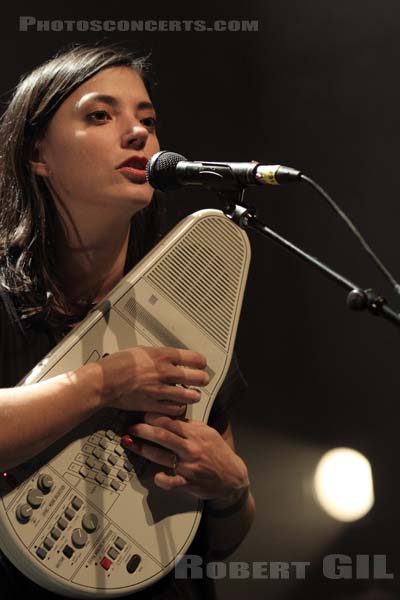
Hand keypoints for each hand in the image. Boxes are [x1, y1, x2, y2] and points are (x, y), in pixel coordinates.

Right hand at [97, 346, 208, 415]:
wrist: (104, 381)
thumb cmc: (117, 364)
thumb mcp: (141, 350)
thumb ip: (158, 355)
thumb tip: (169, 357)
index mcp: (163, 356)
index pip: (193, 358)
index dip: (201, 362)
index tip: (201, 364)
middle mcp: (165, 372)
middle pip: (197, 377)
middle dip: (202, 379)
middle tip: (202, 380)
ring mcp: (161, 390)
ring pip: (190, 396)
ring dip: (194, 396)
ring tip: (193, 395)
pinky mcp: (154, 405)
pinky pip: (175, 409)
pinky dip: (179, 408)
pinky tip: (177, 405)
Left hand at [122, 413, 248, 502]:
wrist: (233, 477)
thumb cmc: (219, 453)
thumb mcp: (207, 433)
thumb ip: (189, 426)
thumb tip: (170, 416)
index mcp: (195, 434)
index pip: (170, 421)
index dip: (152, 417)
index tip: (143, 415)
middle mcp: (190, 448)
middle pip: (161, 435)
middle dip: (142, 430)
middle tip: (132, 427)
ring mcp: (188, 466)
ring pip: (160, 455)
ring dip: (142, 449)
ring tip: (131, 443)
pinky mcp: (187, 483)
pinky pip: (169, 481)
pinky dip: (160, 478)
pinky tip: (156, 474)